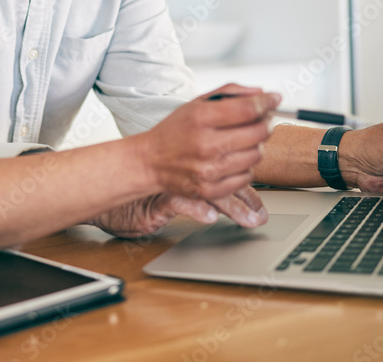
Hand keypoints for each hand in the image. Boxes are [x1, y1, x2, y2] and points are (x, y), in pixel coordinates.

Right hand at [92, 186, 268, 237]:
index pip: (231, 173)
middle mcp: (192, 171)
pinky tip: (208, 217)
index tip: (262, 208)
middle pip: (226, 183)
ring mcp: (178, 184)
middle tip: (262, 217)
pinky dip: (195, 209)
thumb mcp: (181, 173)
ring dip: (232, 207)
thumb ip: (207, 174)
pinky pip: (180, 201)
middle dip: (247, 202)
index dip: (249, 192)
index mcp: (200, 162)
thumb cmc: (152, 173)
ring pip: (210, 193)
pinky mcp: (160, 197)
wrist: (121, 176)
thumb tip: (231, 190)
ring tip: (250, 220)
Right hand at [134, 84, 278, 200]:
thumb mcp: (197, 103)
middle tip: (261, 121)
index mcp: (201, 118)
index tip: (274, 100)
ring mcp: (208, 169)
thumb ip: (230, 93)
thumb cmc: (175, 131)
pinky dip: (245, 167)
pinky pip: (247, 177)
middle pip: (258, 133)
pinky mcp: (210, 189)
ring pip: (256, 155)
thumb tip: (262, 93)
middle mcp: (205, 144)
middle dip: (265, 124)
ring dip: (255, 146)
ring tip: (242, 141)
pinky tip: (232, 159)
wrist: (150, 161)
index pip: (248, 109)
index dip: (268, 103)